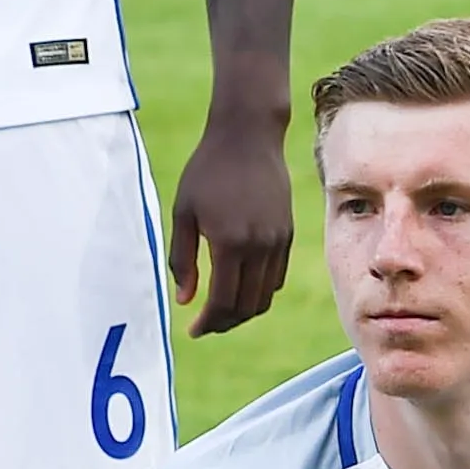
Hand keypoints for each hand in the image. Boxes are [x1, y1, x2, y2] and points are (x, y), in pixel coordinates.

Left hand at [169, 106, 295, 335]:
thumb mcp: (183, 213)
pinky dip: (259, 292)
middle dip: (224, 323)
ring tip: (219, 311)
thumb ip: (182, 259)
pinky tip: (239, 288)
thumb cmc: (206, 172)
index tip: (192, 330)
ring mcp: (278, 241)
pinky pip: (276, 277)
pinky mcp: (287, 234)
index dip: (207, 323)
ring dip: (243, 311)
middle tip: (203, 325)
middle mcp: (260, 247)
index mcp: (230, 243)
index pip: (223, 302)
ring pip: (265, 296)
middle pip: (247, 306)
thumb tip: (184, 300)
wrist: (248, 138)